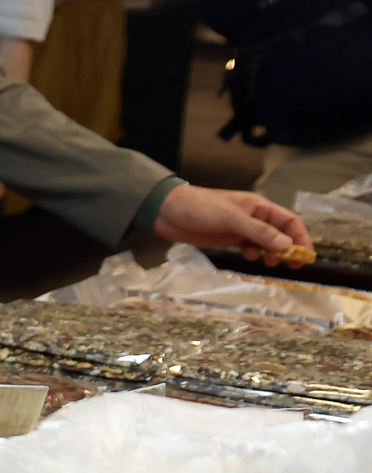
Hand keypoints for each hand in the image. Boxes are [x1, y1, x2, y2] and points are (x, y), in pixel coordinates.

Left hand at [154, 185, 315, 262]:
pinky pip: (249, 246)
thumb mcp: (230, 218)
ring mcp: (240, 228)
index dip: (301, 237)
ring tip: (269, 264)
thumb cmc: (199, 208)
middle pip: (280, 233)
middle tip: (291, 265)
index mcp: (258, 207)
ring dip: (271, 253)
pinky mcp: (228, 238)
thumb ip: (258, 231)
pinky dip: (254, 253)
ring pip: (265, 242)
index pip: (289, 221)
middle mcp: (253, 217)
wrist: (166, 211)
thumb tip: (286, 245)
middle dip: (288, 248)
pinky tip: (249, 257)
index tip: (306, 256)